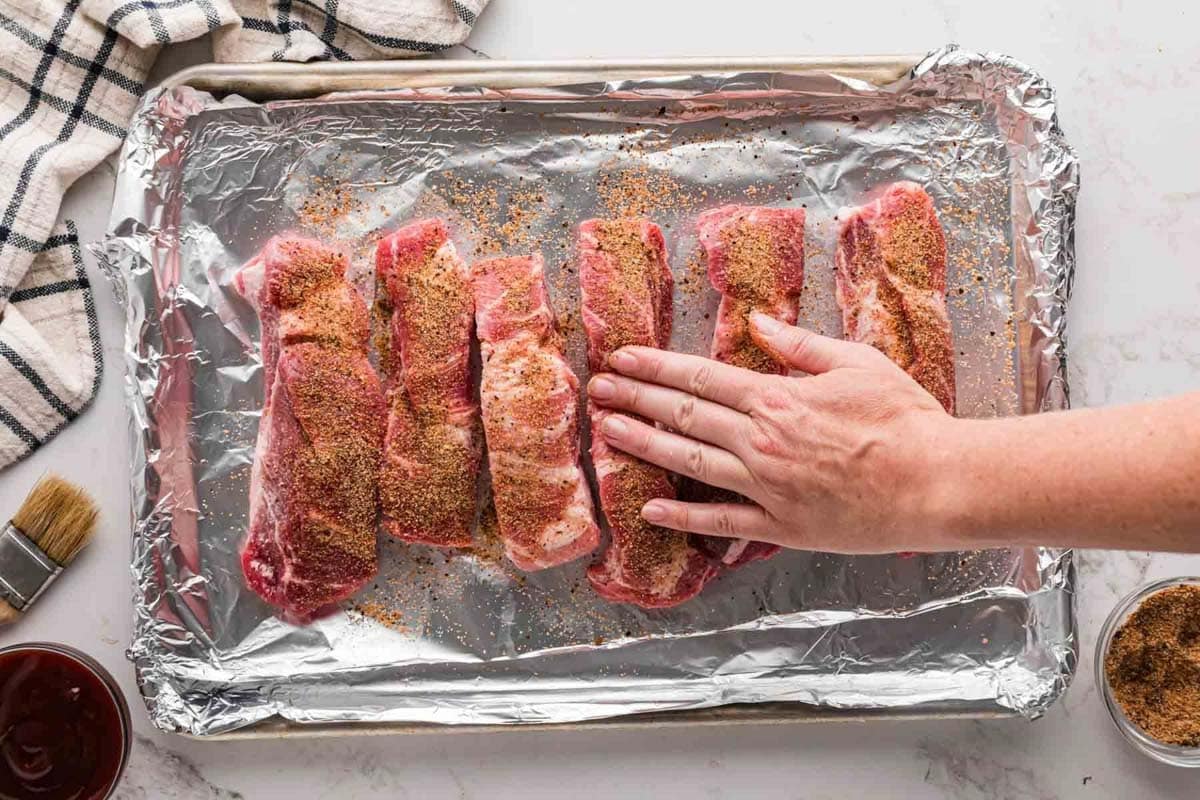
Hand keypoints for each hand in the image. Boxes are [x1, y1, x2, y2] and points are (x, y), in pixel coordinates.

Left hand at [586, 313, 961, 554]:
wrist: (937, 482)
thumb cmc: (906, 418)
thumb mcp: (857, 362)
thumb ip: (800, 345)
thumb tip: (756, 321)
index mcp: (778, 397)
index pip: (700, 376)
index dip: (655, 367)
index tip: (621, 359)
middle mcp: (761, 440)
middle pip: (684, 414)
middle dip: (635, 399)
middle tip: (597, 390)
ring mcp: (766, 485)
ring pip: (690, 462)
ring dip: (644, 445)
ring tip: (607, 432)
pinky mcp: (781, 524)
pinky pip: (721, 521)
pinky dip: (684, 516)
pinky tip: (650, 507)